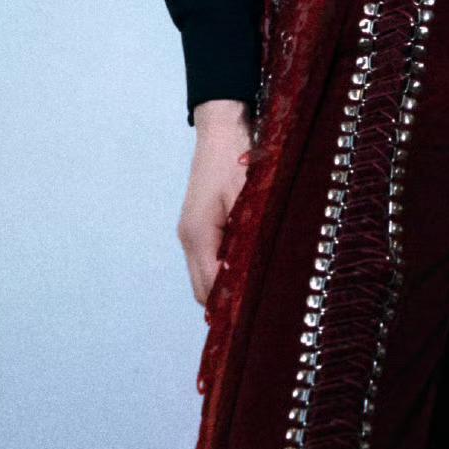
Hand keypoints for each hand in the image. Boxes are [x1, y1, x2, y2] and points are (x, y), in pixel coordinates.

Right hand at [179, 98, 253, 305]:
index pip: (210, 288)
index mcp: (198, 235)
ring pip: (204, 277)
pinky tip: (247, 271)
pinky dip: (223, 272)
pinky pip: (207, 260)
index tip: (256, 319)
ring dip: (225, 288)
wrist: (221, 130)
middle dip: (227, 305)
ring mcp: (190, 233)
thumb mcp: (250, 199)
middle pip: (203, 290)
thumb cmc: (236, 160)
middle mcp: (189, 238)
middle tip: (260, 314)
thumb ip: (248, 239)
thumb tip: (254, 277)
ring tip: (256, 296)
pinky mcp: (197, 226)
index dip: (231, 307)